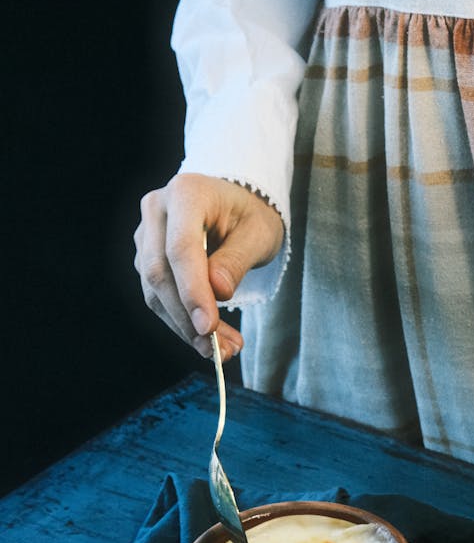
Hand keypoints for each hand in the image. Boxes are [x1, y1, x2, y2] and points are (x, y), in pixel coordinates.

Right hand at [134, 173, 283, 358]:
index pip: (181, 248)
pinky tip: (209, 340)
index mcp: (186, 193)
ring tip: (223, 349)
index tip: (207, 327)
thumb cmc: (250, 215)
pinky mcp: (146, 258)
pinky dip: (181, 323)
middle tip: (219, 349)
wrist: (235, 206)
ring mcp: (146, 235)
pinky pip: (158, 297)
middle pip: (160, 272)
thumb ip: (237, 260)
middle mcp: (157, 210)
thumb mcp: (259, 233)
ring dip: (185, 327)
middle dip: (187, 317)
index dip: (192, 291)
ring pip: (155, 290)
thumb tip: (218, 291)